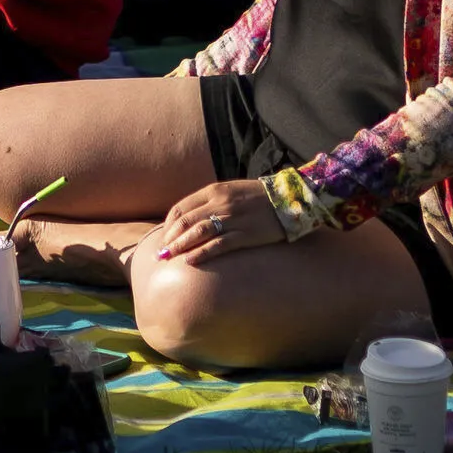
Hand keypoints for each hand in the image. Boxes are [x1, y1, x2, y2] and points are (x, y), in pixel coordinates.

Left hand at [144, 177, 285, 265]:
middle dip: (170, 238)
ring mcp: (233, 219)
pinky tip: (190, 261)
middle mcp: (220, 203)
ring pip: (198, 233)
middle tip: (161, 253)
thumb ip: (211, 202)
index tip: (164, 237)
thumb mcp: (230, 191)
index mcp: (214, 190)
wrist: (290, 199)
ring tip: (169, 258)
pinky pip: (219, 245)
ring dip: (180, 247)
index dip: (169, 224)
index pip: (181, 207)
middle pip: (186, 221)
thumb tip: (191, 220)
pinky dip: (202, 253)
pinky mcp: (246, 234)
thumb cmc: (258, 198)